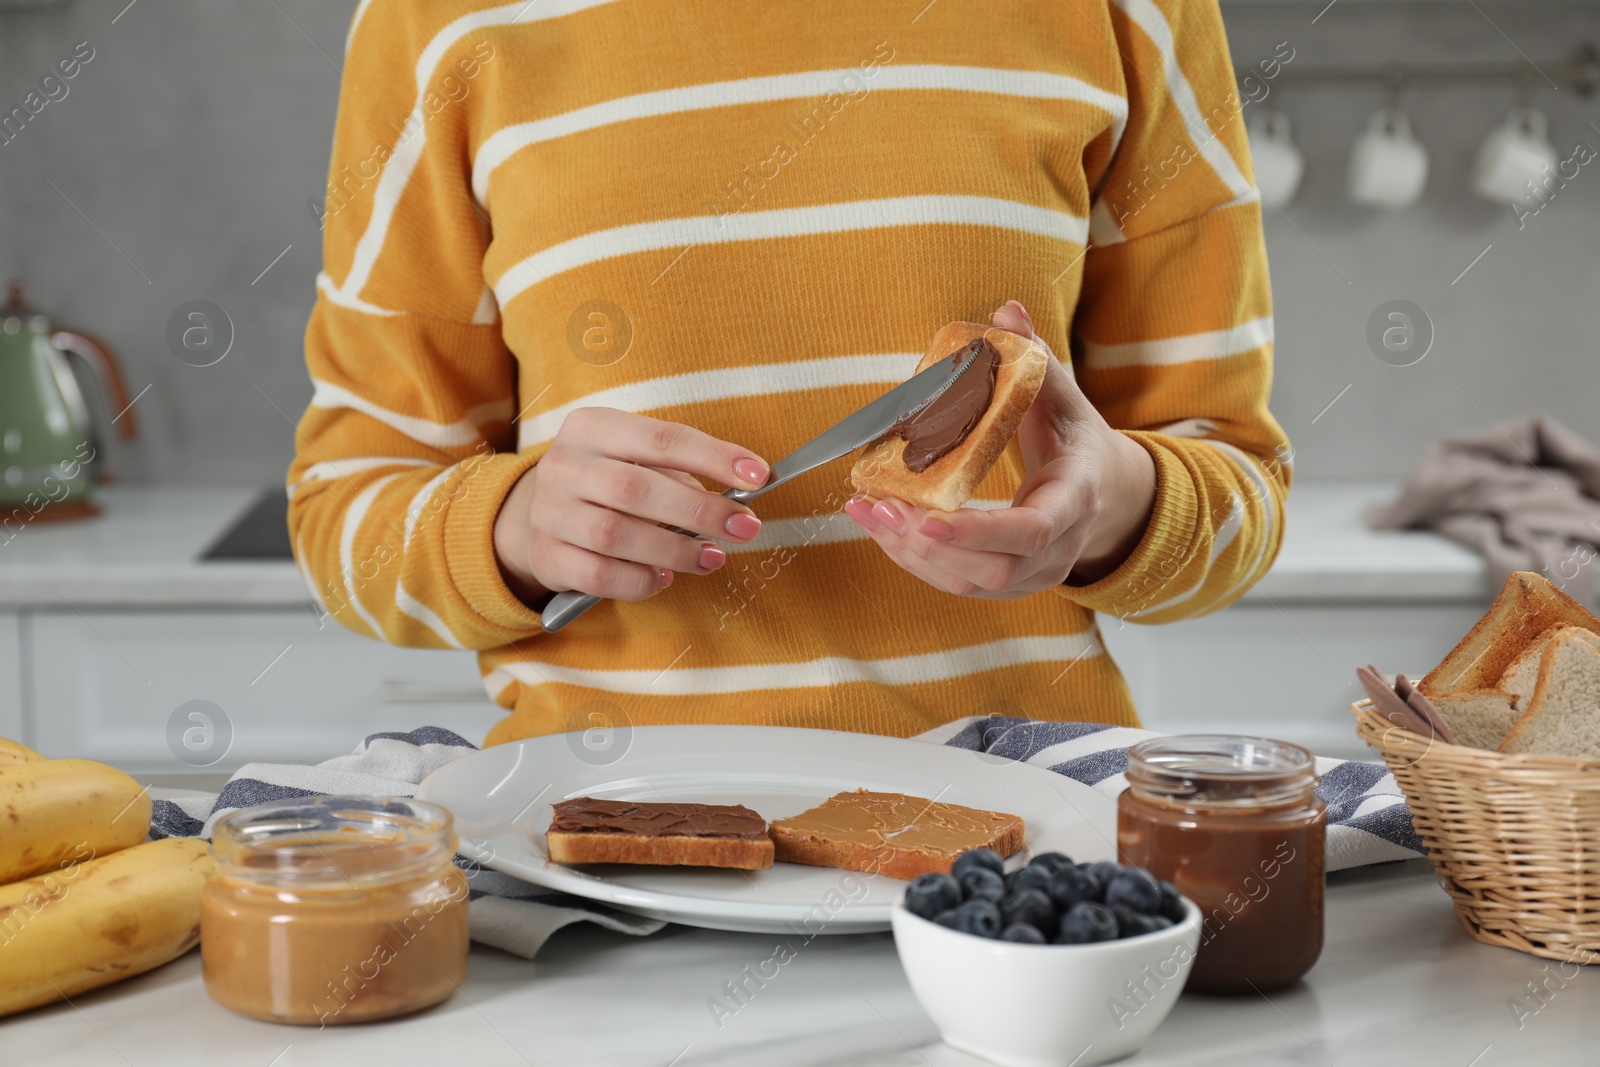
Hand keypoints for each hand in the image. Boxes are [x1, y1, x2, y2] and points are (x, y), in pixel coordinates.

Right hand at [493, 408, 768, 604]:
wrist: (531, 517)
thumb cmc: (605, 485)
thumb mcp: (634, 460)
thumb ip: (681, 475)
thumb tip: (736, 505)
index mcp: (591, 427)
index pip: (661, 438)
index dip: (714, 457)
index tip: (759, 476)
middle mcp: (564, 465)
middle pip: (637, 488)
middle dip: (700, 511)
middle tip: (745, 528)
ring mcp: (549, 512)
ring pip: (617, 536)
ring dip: (676, 551)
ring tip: (712, 558)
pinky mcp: (546, 556)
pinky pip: (599, 576)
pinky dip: (640, 581)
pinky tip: (664, 578)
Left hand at [843, 300, 1156, 596]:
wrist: (1105, 495)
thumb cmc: (1076, 440)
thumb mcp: (1064, 397)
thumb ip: (1035, 358)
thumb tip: (1005, 310)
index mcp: (1075, 500)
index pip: (1032, 531)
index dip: (979, 530)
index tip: (928, 517)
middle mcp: (1058, 550)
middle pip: (992, 568)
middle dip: (928, 543)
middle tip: (880, 505)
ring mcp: (1033, 577)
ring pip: (967, 583)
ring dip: (909, 552)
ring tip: (867, 511)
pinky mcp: (1006, 586)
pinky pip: (955, 583)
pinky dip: (911, 558)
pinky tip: (878, 524)